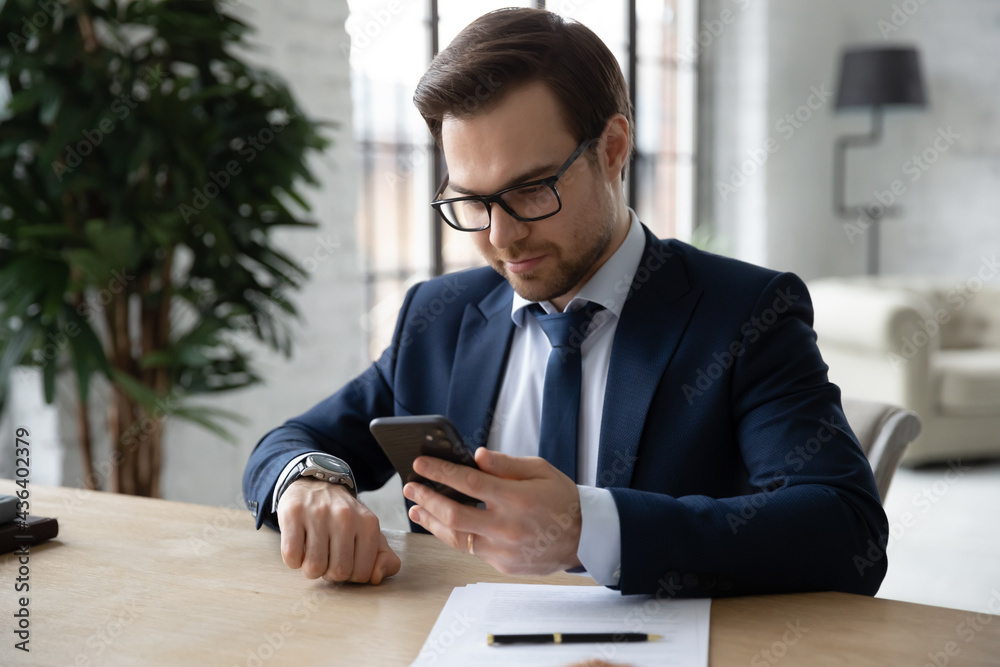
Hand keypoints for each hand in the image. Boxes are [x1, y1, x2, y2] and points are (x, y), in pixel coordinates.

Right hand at [276, 478, 400, 583]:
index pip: (362, 573)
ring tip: (313, 553)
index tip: (345, 561)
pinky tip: (299, 546)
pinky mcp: (294, 512)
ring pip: (314, 568)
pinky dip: (293, 560)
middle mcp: (345, 516)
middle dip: (330, 573)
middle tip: (327, 557)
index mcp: (368, 523)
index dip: (351, 575)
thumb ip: (385, 559)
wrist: (316, 484)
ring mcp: (318, 513)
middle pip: (338, 572)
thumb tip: (376, 577)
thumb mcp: (370, 534)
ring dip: (310, 568)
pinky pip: (292, 556)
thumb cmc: (344, 518)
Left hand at [402, 448, 582, 575]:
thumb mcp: (540, 470)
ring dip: (432, 522)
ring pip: (457, 538)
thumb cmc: (562, 498)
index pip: (468, 482)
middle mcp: (508, 526)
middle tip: (410, 487)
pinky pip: (472, 550)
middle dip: (427, 498)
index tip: (421, 464)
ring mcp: (504, 550)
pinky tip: (442, 525)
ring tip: (415, 509)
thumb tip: (476, 456)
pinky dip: (454, 536)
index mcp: (516, 498)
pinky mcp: (503, 565)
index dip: (440, 472)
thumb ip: (506, 464)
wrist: (585, 537)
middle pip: (454, 514)